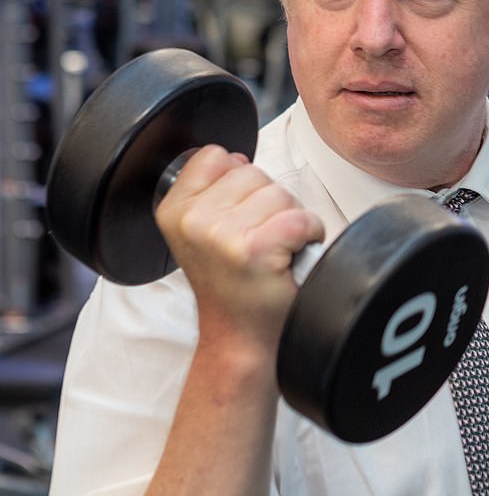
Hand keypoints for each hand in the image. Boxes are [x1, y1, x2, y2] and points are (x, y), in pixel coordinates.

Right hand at [154, 145, 324, 348]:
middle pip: (253, 172)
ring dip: (288, 219)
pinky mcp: (256, 249)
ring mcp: (223, 235)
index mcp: (173, 210)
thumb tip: (238, 158)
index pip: (215, 156)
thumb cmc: (230, 285)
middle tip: (257, 241)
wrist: (239, 338)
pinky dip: (309, 234)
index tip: (236, 219)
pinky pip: (301, 218)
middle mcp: (193, 220)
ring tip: (273, 249)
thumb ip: (212, 189)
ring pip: (280, 193)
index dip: (237, 184)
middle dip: (266, 202)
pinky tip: (290, 257)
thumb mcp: (199, 232)